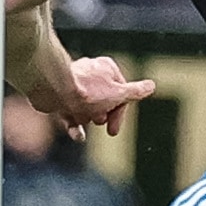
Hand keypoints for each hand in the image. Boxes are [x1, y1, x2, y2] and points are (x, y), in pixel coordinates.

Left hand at [28, 54, 153, 139]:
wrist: (53, 90)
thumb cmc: (86, 91)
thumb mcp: (117, 94)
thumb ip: (135, 92)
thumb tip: (152, 86)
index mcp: (107, 68)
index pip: (122, 93)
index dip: (119, 113)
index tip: (113, 130)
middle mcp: (91, 74)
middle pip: (105, 102)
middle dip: (103, 115)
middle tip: (98, 121)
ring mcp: (74, 86)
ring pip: (87, 109)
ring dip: (87, 119)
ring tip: (82, 119)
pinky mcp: (60, 97)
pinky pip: (70, 114)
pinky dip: (75, 126)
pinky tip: (79, 137)